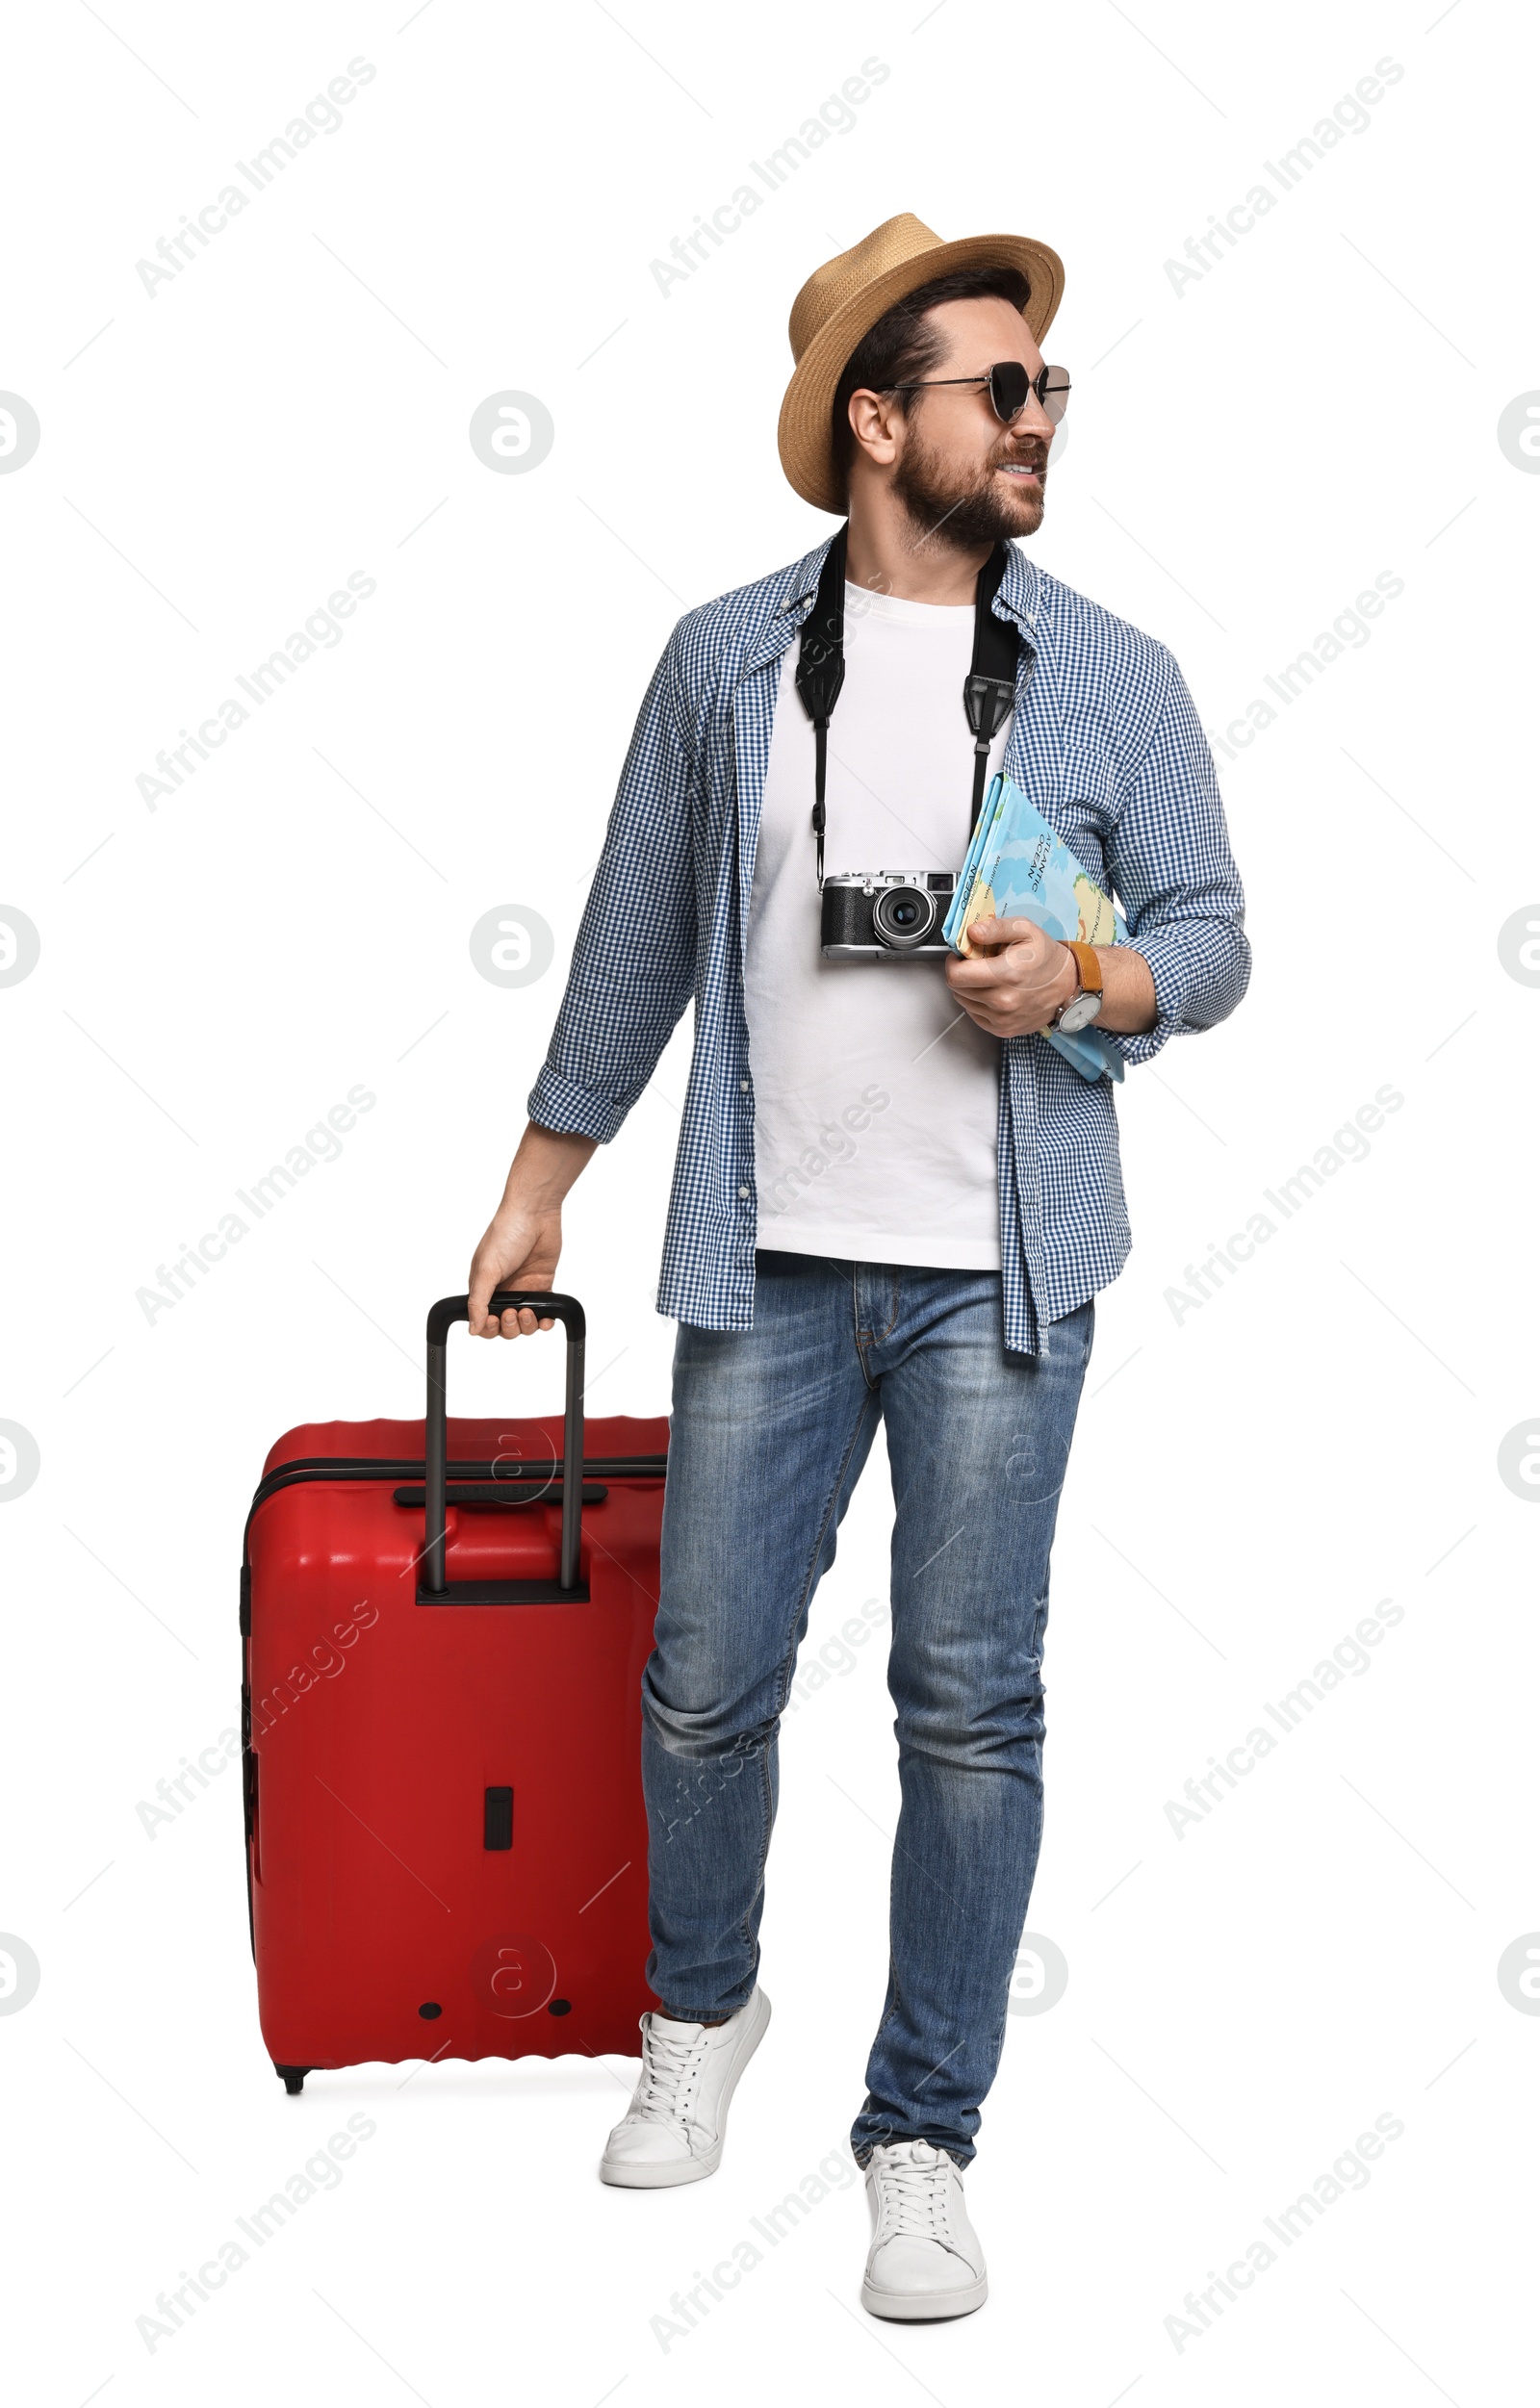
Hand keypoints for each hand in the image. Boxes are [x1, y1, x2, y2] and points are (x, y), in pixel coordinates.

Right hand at [466, 1124, 596, 1337]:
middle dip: (508, 1326)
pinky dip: (545, 1320)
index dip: (488, 1327)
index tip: (494, 1321)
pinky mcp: (542, 1284)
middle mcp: (502, 1289)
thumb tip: (472, 1328)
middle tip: (513, 1313)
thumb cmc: (506, 1233)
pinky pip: (544, 1312)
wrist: (535, 1213)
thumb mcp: (486, 1269)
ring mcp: (523, 1288)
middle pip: (504, 1326)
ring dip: (527, 1325)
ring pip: (524, 1323)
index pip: (482, 1319)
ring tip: (528, 1311)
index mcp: (483, 1286)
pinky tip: (546, 1318)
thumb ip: (479, 1301)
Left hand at [944, 916, 1076, 1038]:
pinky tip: (995, 992)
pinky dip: (979, 1003)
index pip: (956, 976)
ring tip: (989, 978)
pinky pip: (976, 1016)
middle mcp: (1003, 1002)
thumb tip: (972, 932)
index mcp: (1007, 974)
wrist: (1068, 985)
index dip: (953, 963)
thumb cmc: (1046, 956)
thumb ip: (996, 928)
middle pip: (957, 990)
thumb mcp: (1025, 930)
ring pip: (964, 1003)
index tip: (961, 956)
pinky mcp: (1003, 1030)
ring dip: (969, 989)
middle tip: (978, 965)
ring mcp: (1003, 1019)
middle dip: (961, 974)